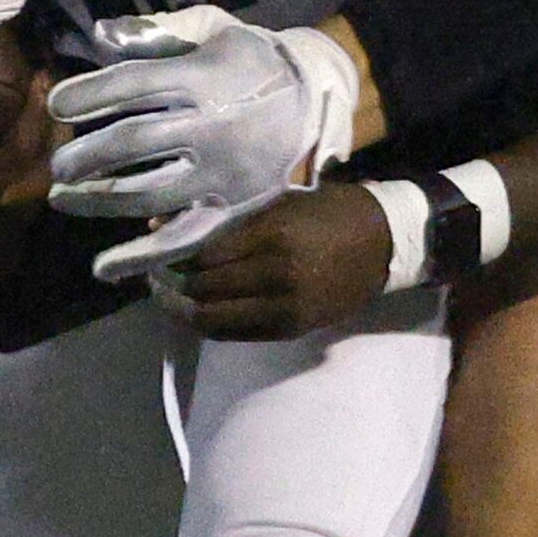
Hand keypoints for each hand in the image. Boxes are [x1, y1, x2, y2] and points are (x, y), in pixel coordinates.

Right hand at [0, 65, 57, 318]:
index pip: (19, 156)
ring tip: (48, 116)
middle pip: (44, 175)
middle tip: (55, 89)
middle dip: (54, 131)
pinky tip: (30, 161)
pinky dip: (37, 186)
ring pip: (43, 199)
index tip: (45, 78)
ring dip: (49, 158)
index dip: (36, 116)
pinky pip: (30, 218)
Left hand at [46, 6, 357, 281]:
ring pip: (148, 195)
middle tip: (58, 164)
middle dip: (85, 154)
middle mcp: (212, 125)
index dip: (88, 95)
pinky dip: (141, 258)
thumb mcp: (212, 28)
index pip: (132, 84)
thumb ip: (157, 30)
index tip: (56, 105)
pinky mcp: (233, 210)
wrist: (317, 102)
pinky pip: (182, 240)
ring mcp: (224, 173)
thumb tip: (100, 34)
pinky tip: (103, 268)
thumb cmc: (250, 61)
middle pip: (133, 142)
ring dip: (98, 201)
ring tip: (63, 198)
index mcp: (203, 76)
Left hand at [148, 182, 392, 339]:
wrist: (383, 242)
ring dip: (183, 310)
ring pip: (214, 321)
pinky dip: (211, 323)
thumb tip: (174, 225)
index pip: (205, 257)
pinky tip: (197, 309)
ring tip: (167, 295)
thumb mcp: (280, 203)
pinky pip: (237, 334)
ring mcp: (286, 309)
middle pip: (204, 291)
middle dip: (171, 284)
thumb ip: (232, 220)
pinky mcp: (292, 329)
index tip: (158, 247)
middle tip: (154, 272)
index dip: (174, 255)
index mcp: (273, 238)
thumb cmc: (328, 210)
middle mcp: (277, 278)